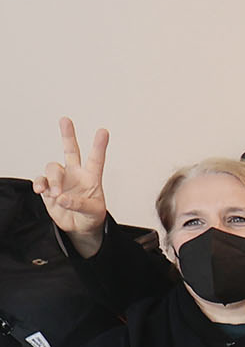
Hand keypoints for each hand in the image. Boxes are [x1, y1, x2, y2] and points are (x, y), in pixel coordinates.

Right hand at [35, 117, 109, 258]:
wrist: (79, 227)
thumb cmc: (91, 216)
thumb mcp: (94, 212)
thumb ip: (80, 204)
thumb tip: (62, 198)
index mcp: (92, 177)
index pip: (96, 159)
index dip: (99, 145)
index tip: (103, 131)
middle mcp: (76, 174)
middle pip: (70, 150)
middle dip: (68, 135)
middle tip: (65, 120)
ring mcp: (61, 180)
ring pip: (53, 168)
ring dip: (54, 180)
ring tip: (58, 194)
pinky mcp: (48, 188)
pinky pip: (41, 181)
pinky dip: (40, 184)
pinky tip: (41, 190)